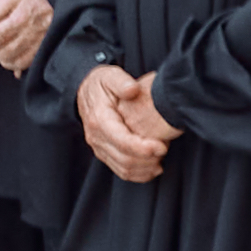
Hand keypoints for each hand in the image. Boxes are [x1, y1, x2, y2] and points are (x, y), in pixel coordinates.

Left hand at [0, 0, 58, 78]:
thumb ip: (0, 5)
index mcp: (20, 18)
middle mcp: (30, 33)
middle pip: (5, 53)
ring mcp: (40, 43)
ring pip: (17, 62)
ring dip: (7, 60)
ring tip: (5, 52)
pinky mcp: (47, 49)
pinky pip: (30, 64)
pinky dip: (20, 65)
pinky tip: (16, 58)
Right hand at [75, 60, 176, 184]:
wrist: (85, 91)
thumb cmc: (102, 83)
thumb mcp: (110, 75)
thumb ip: (121, 82)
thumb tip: (132, 90)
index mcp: (99, 120)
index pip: (122, 141)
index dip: (143, 148)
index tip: (162, 146)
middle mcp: (96, 137)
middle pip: (124, 159)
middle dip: (148, 159)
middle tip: (165, 149)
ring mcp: (99, 148)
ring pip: (123, 169)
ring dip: (145, 169)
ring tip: (162, 159)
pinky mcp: (104, 153)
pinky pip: (121, 171)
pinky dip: (139, 174)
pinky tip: (154, 168)